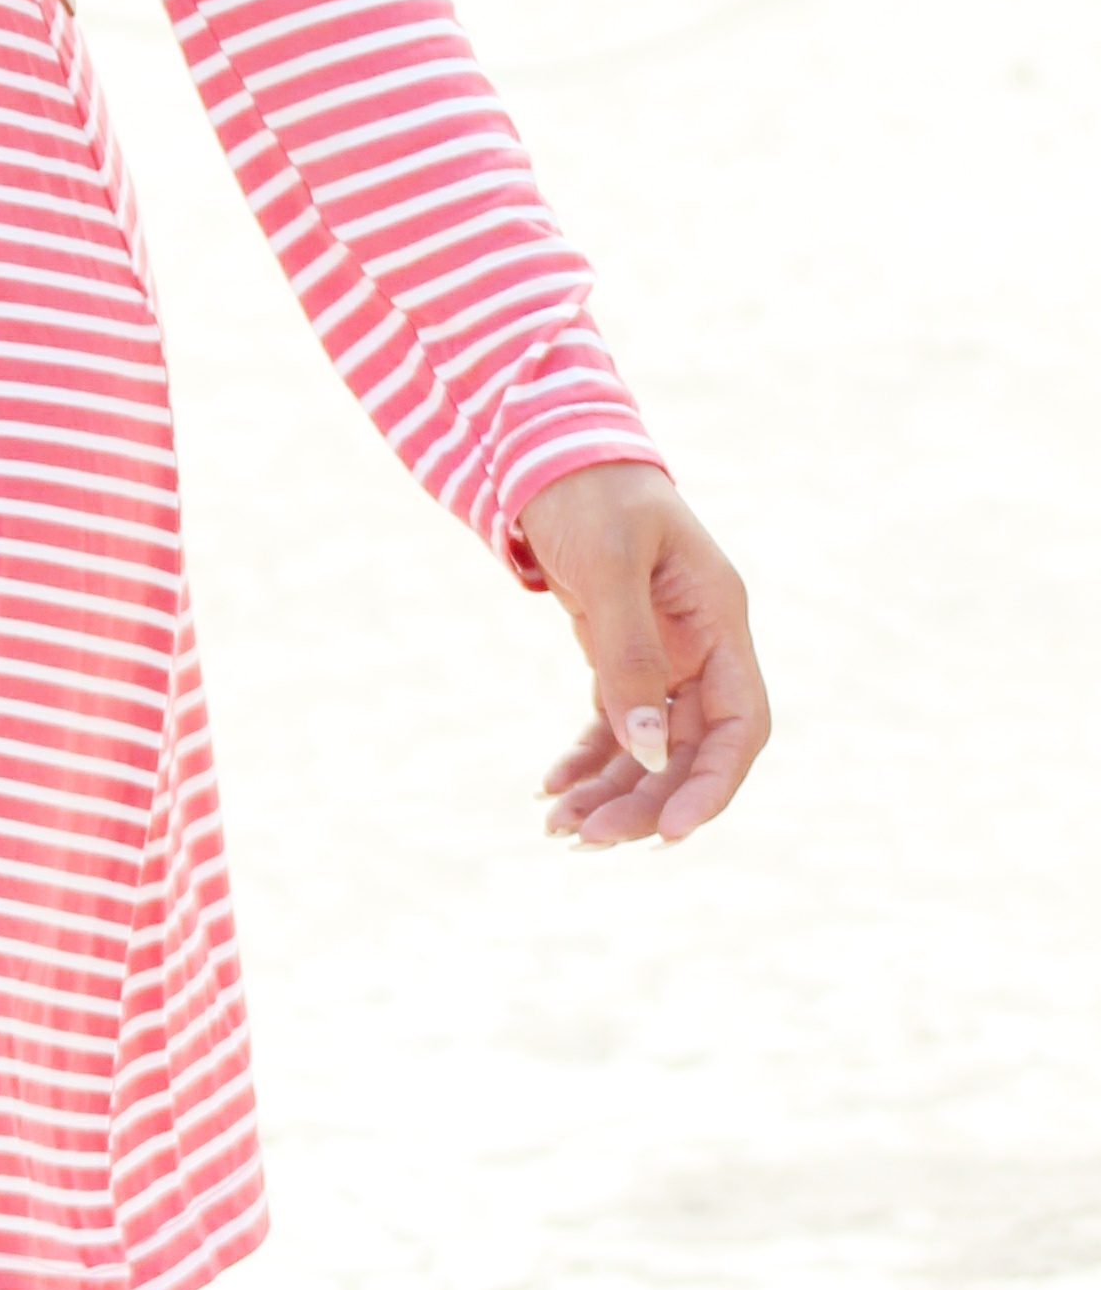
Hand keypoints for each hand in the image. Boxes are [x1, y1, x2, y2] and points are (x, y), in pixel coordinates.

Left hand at [519, 463, 770, 848]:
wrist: (547, 450)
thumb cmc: (590, 493)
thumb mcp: (609, 565)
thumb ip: (630, 654)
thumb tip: (648, 748)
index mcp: (719, 618)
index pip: (742, 722)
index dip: (715, 783)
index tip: (670, 832)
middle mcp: (699, 644)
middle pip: (690, 747)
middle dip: (646, 799)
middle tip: (587, 839)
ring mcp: (661, 652)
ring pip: (648, 746)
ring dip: (611, 790)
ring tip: (558, 828)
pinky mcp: (619, 654)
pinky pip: (613, 724)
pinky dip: (587, 760)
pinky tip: (551, 788)